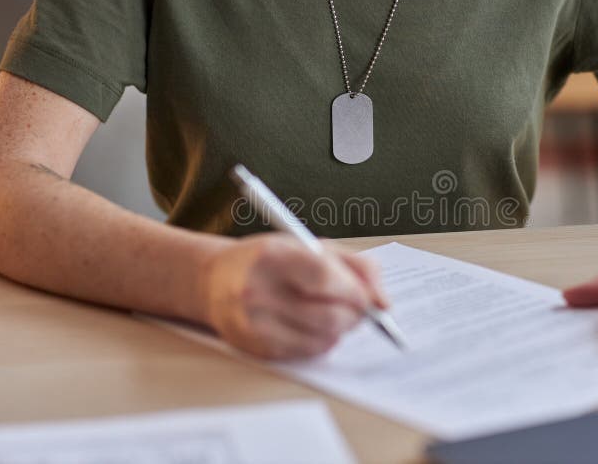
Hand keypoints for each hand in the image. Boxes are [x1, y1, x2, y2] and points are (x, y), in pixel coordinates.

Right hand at [200, 233, 386, 359]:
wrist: (214, 280)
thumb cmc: (269, 259)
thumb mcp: (309, 246)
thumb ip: (355, 266)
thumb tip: (384, 303)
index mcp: (272, 256)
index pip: (325, 278)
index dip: (355, 291)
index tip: (367, 296)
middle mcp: (257, 290)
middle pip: (328, 315)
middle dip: (354, 314)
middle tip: (358, 308)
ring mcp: (253, 322)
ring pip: (323, 338)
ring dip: (340, 329)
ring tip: (333, 313)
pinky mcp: (254, 347)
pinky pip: (307, 352)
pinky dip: (321, 341)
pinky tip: (312, 325)